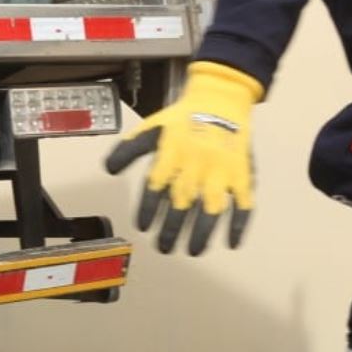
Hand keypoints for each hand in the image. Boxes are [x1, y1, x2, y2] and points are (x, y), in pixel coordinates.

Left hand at [104, 61, 262, 254]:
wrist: (220, 101)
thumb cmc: (182, 119)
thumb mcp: (150, 129)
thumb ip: (128, 150)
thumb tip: (108, 170)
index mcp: (171, 154)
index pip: (155, 187)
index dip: (148, 209)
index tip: (143, 227)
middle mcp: (195, 165)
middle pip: (181, 203)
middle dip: (171, 229)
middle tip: (163, 248)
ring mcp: (221, 172)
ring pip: (211, 209)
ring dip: (201, 233)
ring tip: (191, 250)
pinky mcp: (242, 175)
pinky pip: (243, 204)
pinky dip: (238, 225)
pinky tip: (231, 243)